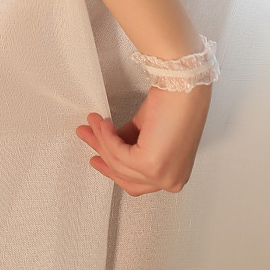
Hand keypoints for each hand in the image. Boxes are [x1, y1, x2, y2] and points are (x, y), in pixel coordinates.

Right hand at [75, 83, 212, 195]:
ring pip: (118, 164)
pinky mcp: (150, 164)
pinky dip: (107, 137)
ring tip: (93, 122)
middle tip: (87, 136)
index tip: (97, 157)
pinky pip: (118, 153)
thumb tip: (107, 146)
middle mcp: (172, 181)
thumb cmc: (174, 103)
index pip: (137, 183)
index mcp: (175, 176)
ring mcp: (162, 175)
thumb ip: (129, 146)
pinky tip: (103, 123)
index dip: (113, 170)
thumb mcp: (146, 132)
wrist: (182, 86)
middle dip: (102, 153)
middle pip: (125, 176)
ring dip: (101, 140)